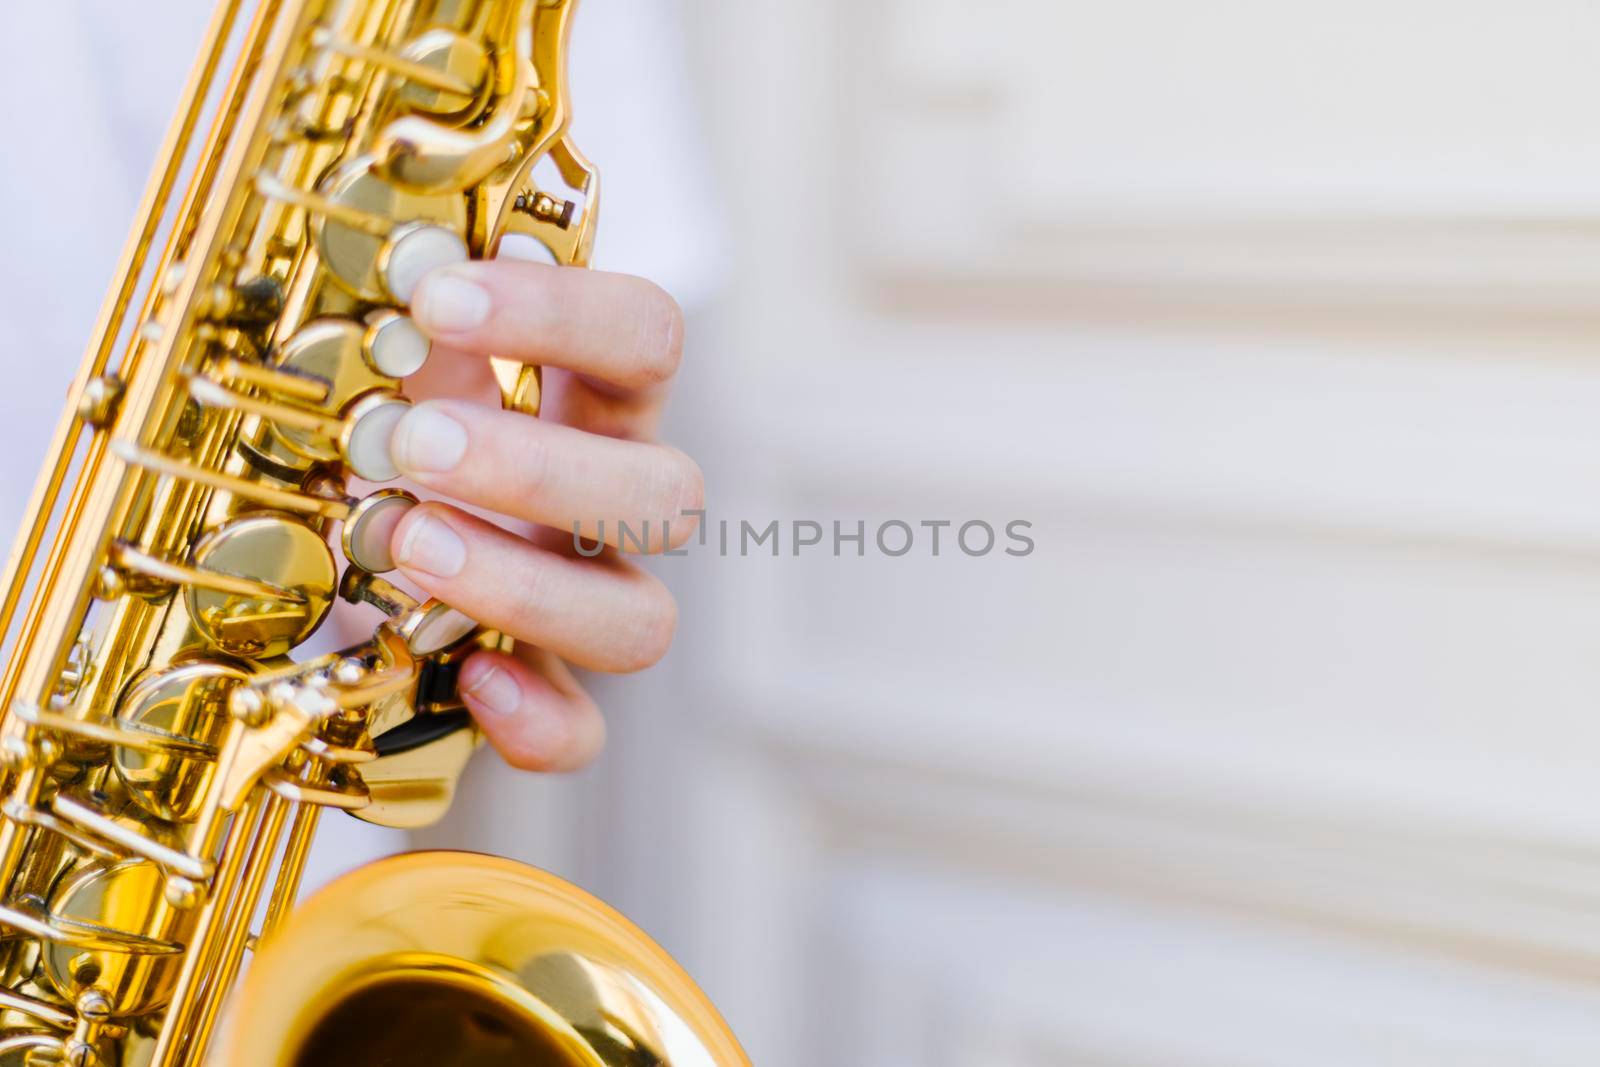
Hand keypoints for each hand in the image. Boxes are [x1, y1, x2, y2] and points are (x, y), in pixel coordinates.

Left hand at [386, 260, 699, 772]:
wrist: (341, 551)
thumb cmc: (383, 432)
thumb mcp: (394, 363)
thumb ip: (404, 323)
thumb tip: (388, 265)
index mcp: (595, 399)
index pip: (647, 336)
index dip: (563, 315)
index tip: (436, 297)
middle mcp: (614, 501)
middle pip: (671, 494)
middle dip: (540, 471)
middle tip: (412, 444)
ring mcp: (589, 603)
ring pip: (643, 622)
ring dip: (529, 588)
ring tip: (404, 543)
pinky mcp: (547, 694)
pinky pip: (585, 734)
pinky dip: (538, 720)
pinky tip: (470, 680)